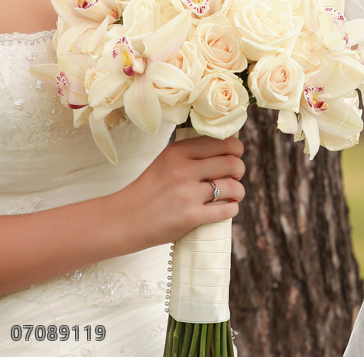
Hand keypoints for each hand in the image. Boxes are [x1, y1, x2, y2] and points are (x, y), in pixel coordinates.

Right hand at [119, 133, 245, 247]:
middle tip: (235, 176)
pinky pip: (226, 210)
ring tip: (234, 194)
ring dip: (239, 191)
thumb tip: (225, 150)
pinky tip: (228, 208)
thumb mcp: (165, 162)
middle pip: (231, 163)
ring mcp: (187, 194)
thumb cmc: (148, 190)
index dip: (235, 150)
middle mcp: (183, 169)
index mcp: (178, 152)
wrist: (124, 219)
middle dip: (239, 170)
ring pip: (233, 187)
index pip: (221, 142)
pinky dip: (232, 208)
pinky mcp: (190, 217)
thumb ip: (190, 155)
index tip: (234, 156)